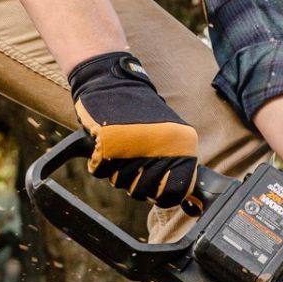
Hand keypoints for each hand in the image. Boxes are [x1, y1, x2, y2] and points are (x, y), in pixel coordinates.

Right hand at [68, 52, 200, 213]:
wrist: (111, 82)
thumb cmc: (140, 114)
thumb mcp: (170, 136)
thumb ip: (176, 165)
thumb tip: (184, 199)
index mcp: (182, 146)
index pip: (173, 193)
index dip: (159, 194)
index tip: (152, 187)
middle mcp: (163, 147)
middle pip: (141, 192)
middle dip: (132, 182)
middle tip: (131, 162)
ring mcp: (136, 144)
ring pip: (119, 182)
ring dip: (115, 170)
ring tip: (120, 148)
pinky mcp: (108, 140)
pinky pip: (100, 170)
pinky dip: (98, 161)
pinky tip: (106, 144)